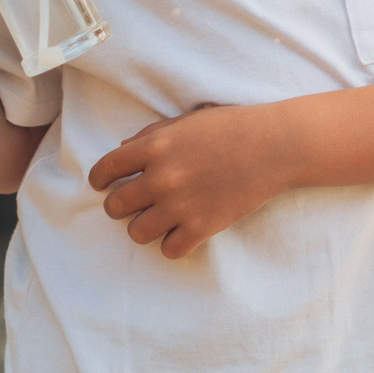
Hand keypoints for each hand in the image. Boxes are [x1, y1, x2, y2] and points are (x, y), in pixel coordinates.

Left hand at [88, 104, 293, 258]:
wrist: (274, 146)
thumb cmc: (231, 127)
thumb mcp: (186, 121)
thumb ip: (150, 135)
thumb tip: (121, 151)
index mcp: (154, 146)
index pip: (105, 169)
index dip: (99, 179)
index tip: (102, 185)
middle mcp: (161, 178)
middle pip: (115, 207)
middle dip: (120, 205)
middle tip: (133, 202)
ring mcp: (181, 206)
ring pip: (136, 233)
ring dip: (143, 226)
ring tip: (157, 219)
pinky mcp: (203, 227)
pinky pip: (169, 250)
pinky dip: (172, 243)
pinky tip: (181, 232)